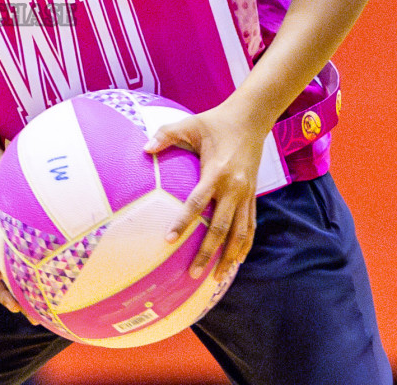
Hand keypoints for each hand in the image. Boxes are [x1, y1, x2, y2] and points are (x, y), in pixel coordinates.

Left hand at [143, 100, 269, 280]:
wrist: (250, 119)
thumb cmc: (214, 122)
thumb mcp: (189, 124)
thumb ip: (166, 135)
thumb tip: (144, 149)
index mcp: (216, 172)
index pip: (198, 202)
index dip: (184, 221)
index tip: (170, 240)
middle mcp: (233, 187)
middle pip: (221, 227)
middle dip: (208, 252)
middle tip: (194, 273)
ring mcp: (246, 194)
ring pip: (240, 232)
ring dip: (229, 256)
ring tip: (216, 278)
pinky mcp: (253, 196)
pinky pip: (250, 226)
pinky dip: (244, 245)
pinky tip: (236, 261)